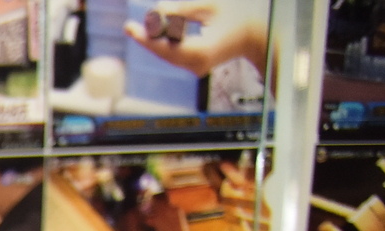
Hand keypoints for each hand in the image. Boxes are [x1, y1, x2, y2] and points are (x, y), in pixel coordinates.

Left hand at [124, 7, 267, 73]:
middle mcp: (196, 65)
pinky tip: (154, 36)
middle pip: (163, 52)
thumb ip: (182, 8)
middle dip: (147, 39)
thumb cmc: (236, 16)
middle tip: (129, 27)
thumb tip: (156, 11)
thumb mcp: (209, 6)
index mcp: (201, 51)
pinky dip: (166, 45)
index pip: (165, 46)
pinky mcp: (196, 68)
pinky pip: (175, 56)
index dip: (145, 38)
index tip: (129, 28)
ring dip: (155, 41)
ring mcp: (196, 69)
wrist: (255, 36)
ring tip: (139, 30)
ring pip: (167, 56)